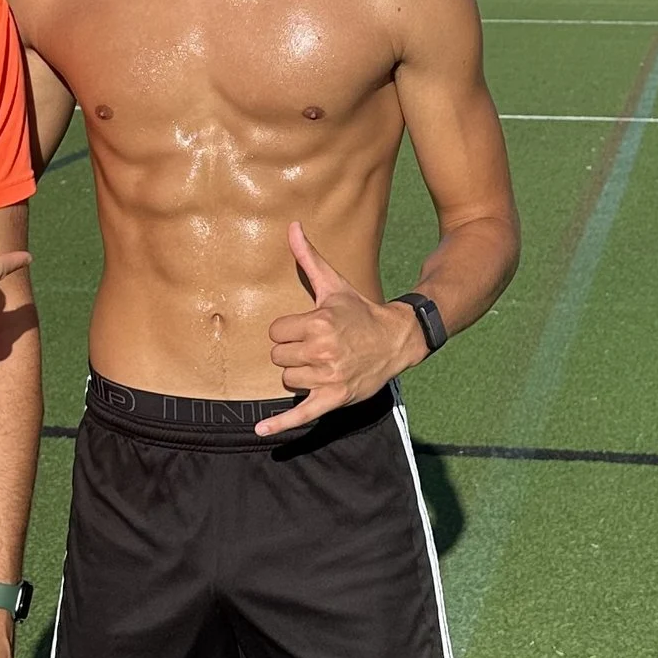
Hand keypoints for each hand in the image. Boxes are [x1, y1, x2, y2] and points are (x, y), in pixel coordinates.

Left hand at [259, 221, 420, 437]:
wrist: (395, 340)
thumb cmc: (359, 312)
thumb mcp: (333, 285)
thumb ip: (309, 258)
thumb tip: (292, 226)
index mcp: (319, 323)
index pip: (276, 332)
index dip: (288, 331)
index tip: (306, 329)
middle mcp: (323, 351)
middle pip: (279, 358)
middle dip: (293, 353)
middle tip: (315, 347)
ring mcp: (329, 377)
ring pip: (288, 381)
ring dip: (299, 375)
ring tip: (320, 364)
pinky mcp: (334, 399)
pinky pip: (302, 414)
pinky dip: (281, 425)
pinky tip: (262, 432)